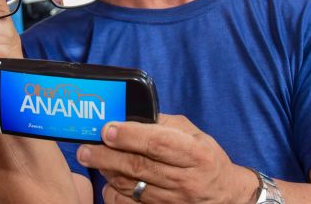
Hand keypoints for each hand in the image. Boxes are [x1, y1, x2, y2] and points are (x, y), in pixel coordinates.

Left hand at [76, 114, 255, 203]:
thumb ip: (164, 124)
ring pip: (130, 187)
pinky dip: (114, 192)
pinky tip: (108, 179)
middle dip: (106, 155)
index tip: (106, 129)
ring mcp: (173, 202)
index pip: (157, 144)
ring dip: (106, 171)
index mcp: (195, 154)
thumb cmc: (205, 159)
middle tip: (85, 147)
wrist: (225, 196)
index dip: (129, 136)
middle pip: (138, 167)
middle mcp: (185, 180)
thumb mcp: (194, 135)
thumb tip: (131, 115)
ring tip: (91, 157)